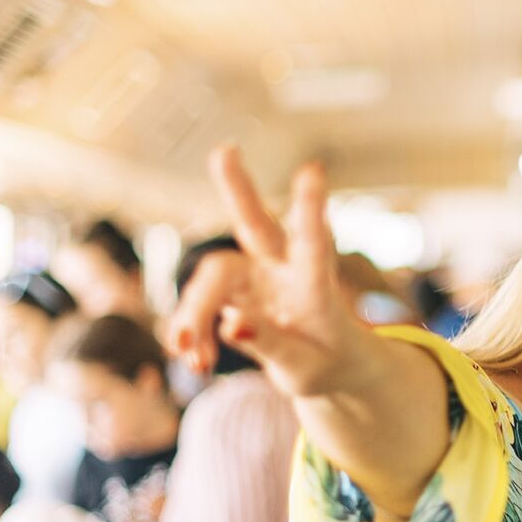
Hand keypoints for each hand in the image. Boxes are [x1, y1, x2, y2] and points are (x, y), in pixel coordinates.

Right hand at [167, 146, 371, 397]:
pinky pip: (199, 304)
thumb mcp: (305, 369)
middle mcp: (283, 269)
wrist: (329, 366)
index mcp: (316, 285)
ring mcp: (254, 276)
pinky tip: (193, 358)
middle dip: (238, 189)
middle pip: (256, 225)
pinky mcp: (232, 291)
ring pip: (212, 278)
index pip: (313, 244)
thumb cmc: (327, 363)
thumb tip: (230, 323)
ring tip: (194, 362)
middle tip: (225, 152)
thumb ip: (271, 346)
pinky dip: (191, 330)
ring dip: (195, 317)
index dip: (310, 209)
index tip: (314, 169)